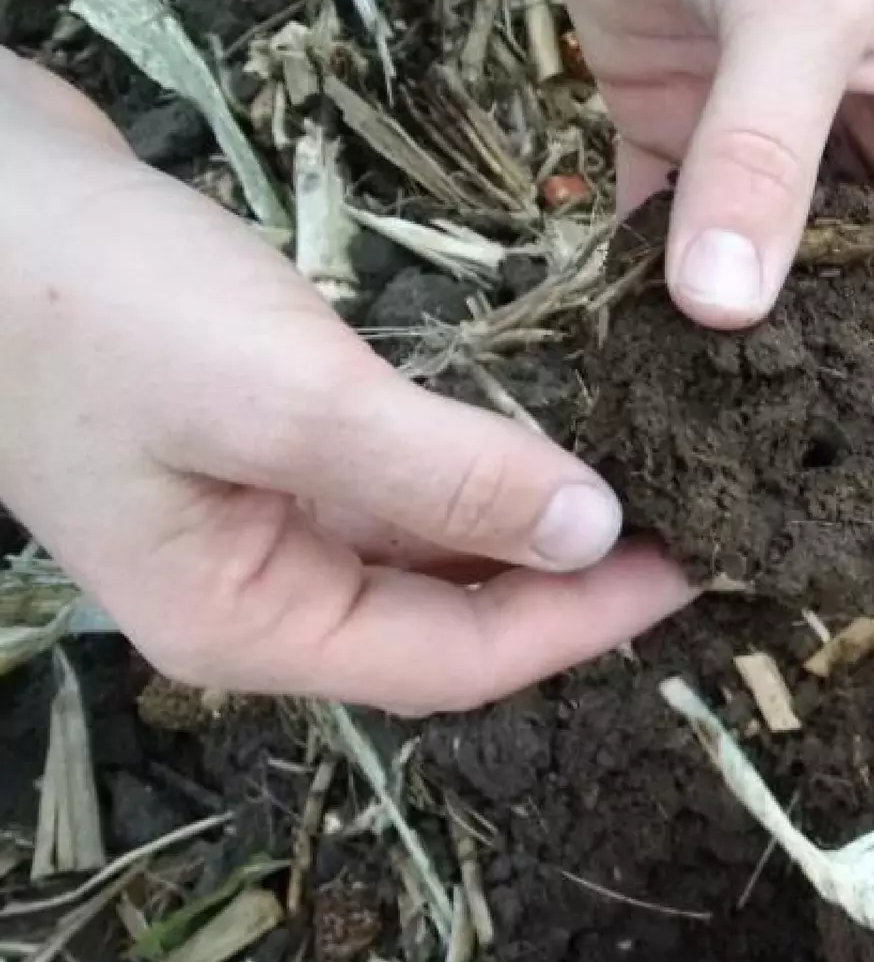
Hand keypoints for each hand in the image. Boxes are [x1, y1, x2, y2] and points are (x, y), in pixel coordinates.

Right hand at [0, 51, 696, 713]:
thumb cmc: (91, 301)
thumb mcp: (284, 396)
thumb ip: (442, 474)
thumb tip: (590, 531)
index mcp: (250, 620)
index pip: (459, 661)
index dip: (586, 620)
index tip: (695, 565)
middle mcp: (255, 587)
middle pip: (451, 614)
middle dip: (572, 575)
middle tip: (694, 515)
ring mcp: (248, 511)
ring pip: (427, 540)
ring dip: (529, 512)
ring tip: (645, 467)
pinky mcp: (252, 432)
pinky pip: (393, 470)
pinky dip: (471, 453)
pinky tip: (537, 413)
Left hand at [539, 0, 873, 449]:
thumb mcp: (799, 9)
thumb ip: (767, 157)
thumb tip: (726, 315)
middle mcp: (866, 149)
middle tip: (828, 492)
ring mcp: (765, 150)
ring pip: (780, 285)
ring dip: (757, 363)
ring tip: (724, 457)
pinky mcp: (671, 138)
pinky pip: (672, 244)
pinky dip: (654, 303)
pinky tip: (632, 369)